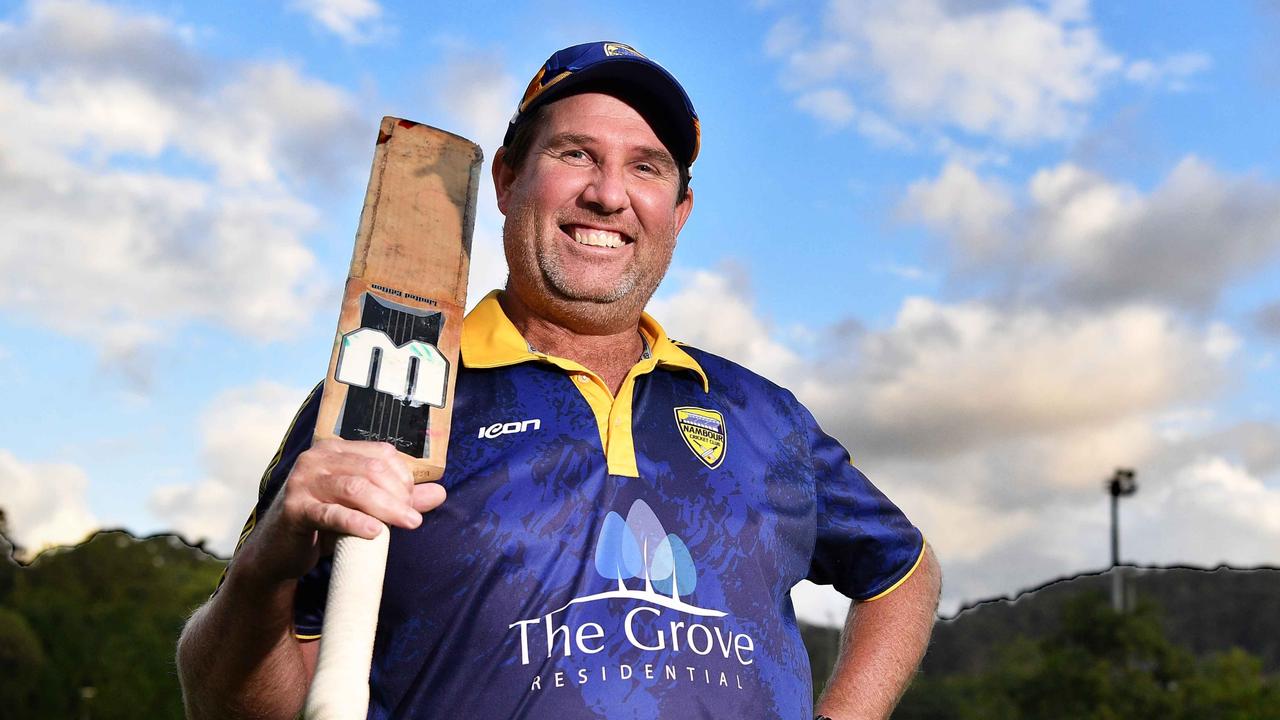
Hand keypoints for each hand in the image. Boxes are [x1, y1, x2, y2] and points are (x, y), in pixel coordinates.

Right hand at [239, 438, 446, 585]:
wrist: (279, 552)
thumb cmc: (324, 524)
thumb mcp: (364, 508)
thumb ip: (399, 498)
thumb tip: (440, 493)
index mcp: (335, 450)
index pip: (381, 454)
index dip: (404, 478)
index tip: (414, 503)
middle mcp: (317, 458)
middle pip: (371, 470)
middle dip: (399, 494)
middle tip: (414, 519)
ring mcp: (302, 481)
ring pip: (355, 488)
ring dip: (386, 507)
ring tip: (408, 524)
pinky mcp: (293, 509)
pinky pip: (330, 513)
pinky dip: (355, 521)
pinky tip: (374, 532)